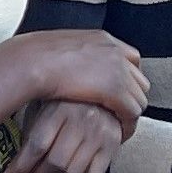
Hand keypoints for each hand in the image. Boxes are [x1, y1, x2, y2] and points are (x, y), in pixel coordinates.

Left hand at [2, 100, 123, 172]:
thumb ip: (30, 138)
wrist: (102, 91)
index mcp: (59, 108)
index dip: (20, 168)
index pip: (37, 145)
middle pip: (55, 163)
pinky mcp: (113, 144)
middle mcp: (82, 119)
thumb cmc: (63, 104)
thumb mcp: (43, 110)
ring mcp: (100, 133)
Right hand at [12, 31, 147, 132]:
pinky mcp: (116, 90)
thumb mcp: (61, 50)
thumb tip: (70, 67)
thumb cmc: (34, 59)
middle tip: (121, 111)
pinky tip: (118, 133)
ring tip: (119, 125)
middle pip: (139, 78)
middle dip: (132, 95)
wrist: (32, 62)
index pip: (131, 58)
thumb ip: (75, 57)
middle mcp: (115, 52)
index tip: (119, 90)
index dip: (127, 77)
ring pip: (139, 96)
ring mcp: (118, 70)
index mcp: (103, 39)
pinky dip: (128, 123)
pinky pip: (133, 111)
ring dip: (130, 112)